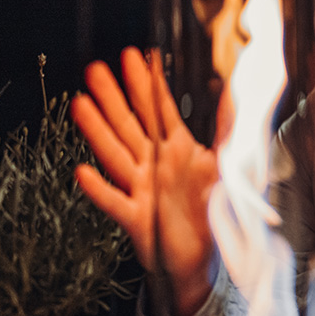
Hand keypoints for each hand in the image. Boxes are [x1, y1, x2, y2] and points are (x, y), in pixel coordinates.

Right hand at [72, 46, 227, 315]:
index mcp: (178, 150)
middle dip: (114, 96)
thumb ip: (228, 130)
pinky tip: (81, 171)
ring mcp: (142, 190)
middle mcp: (155, 165)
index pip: (160, 110)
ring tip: (80, 103)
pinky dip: (98, 188)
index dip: (149, 84)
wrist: (203, 260)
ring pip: (116, 155)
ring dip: (97, 130)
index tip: (137, 55)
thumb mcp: (225, 167)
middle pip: (131, 125)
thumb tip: (235, 95)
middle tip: (96, 68)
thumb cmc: (209, 211)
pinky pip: (114, 201)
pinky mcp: (137, 219)